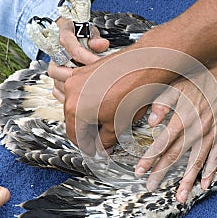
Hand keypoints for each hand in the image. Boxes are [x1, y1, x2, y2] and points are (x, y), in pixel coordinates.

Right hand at [49, 17, 109, 101]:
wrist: (66, 32)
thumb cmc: (78, 32)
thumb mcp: (87, 30)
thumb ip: (95, 38)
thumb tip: (102, 44)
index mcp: (63, 36)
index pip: (73, 50)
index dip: (87, 58)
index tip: (99, 63)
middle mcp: (54, 53)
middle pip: (58, 69)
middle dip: (76, 76)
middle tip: (91, 79)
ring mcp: (54, 66)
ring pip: (56, 81)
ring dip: (72, 87)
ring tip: (88, 88)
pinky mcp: (55, 77)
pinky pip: (56, 90)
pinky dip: (67, 95)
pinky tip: (80, 96)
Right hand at [50, 47, 180, 155]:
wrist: (145, 66)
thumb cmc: (132, 92)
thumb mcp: (118, 125)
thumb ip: (105, 141)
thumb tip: (101, 148)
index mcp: (74, 109)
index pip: (75, 135)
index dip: (86, 147)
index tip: (93, 151)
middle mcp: (71, 91)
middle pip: (73, 119)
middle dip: (86, 131)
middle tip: (99, 140)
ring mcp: (78, 77)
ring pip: (78, 104)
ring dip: (88, 116)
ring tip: (103, 123)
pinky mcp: (87, 69)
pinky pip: (83, 90)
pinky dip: (91, 101)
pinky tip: (105, 106)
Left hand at [135, 49, 216, 201]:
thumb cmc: (200, 78)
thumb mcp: (177, 84)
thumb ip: (162, 103)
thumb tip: (150, 121)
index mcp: (182, 118)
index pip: (162, 144)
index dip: (149, 159)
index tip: (139, 172)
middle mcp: (197, 129)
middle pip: (176, 156)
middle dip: (161, 173)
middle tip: (150, 187)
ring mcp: (212, 134)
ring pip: (197, 162)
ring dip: (187, 181)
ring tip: (180, 197)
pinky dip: (211, 171)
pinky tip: (205, 184)